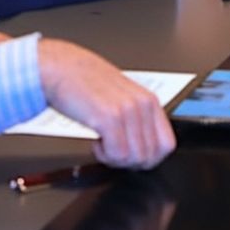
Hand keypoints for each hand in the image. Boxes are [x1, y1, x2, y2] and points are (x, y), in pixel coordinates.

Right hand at [37, 39, 175, 168]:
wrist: (62, 68)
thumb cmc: (87, 82)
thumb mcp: (123, 97)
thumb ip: (137, 118)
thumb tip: (144, 146)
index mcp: (149, 101)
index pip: (167, 144)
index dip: (149, 158)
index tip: (132, 157)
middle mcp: (143, 105)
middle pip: (150, 156)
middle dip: (129, 162)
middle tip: (113, 151)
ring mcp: (127, 111)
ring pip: (134, 158)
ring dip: (115, 159)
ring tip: (103, 143)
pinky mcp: (109, 118)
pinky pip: (117, 154)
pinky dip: (104, 156)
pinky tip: (96, 141)